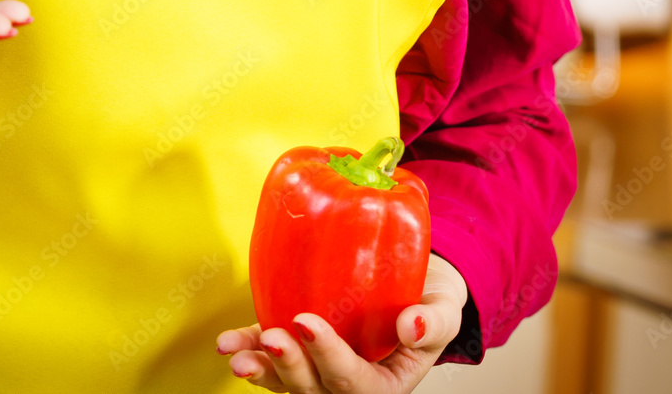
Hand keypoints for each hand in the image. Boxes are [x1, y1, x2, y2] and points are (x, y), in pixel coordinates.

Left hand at [217, 254, 467, 392]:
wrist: (415, 288)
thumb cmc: (429, 301)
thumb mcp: (444, 309)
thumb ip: (433, 320)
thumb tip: (412, 324)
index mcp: (384, 385)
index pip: (352, 380)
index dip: (328, 356)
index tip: (306, 321)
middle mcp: (347, 385)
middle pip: (313, 388)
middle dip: (288, 367)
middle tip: (271, 337)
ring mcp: (319, 370)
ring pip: (286, 381)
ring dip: (260, 368)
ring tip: (236, 356)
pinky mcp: (300, 349)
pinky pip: (271, 358)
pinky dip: (249, 350)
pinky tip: (228, 343)